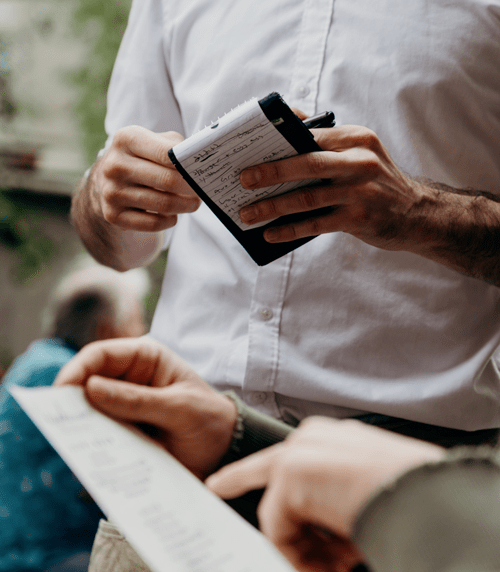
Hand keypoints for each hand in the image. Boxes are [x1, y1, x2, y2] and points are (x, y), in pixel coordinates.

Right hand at [54, 337, 236, 478]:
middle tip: (58, 420)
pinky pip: (99, 435)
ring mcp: (124, 406)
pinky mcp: (123, 431)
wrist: (225, 451)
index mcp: (145, 358)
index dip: (78, 369)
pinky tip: (87, 456)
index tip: (62, 390)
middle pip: (88, 382)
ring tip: (71, 440)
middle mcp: (129, 378)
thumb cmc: (210, 419)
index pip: (101, 354)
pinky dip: (91, 444)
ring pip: (89, 411)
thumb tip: (90, 388)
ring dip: (79, 424)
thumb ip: (139, 400)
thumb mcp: (180, 408)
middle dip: (72, 399)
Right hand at [91, 126, 200, 231]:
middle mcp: (115, 165)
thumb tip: (199, 161)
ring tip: (192, 203)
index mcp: (126, 139)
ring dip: (185, 206)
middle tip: (202, 192)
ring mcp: (111, 191)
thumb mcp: (155, 141)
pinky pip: (153, 223)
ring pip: (163, 205)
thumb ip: (177, 147)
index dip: (189, 165)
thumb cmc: (142, 158)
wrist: (107, 179)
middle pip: (167, 181)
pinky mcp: (112, 214)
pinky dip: (169, 221)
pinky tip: (172, 215)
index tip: (202, 173)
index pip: (167, 153)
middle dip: (191, 189)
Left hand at [207, 417, 443, 571]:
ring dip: (303, 546)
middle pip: (265, 466)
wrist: (426, 493)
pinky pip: (279, 528)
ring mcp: (299, 454)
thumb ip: (334, 499)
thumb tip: (326, 525)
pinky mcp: (290, 474)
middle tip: (216, 486)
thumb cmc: (410, 494)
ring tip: (341, 561)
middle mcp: (313, 439)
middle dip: (237, 478)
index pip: (293, 456)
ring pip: (278, 510)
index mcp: (335, 439)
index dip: (271, 474)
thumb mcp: (368, 492)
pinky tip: (335, 562)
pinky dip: (300, 554)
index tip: (239, 476)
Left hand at [238, 125, 427, 249]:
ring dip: (272, 207)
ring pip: (307, 198)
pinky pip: (316, 224)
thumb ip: (326, 141)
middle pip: (306, 164)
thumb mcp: (360, 152)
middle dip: (270, 172)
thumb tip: (288, 122)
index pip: (310, 135)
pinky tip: (271, 234)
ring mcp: (361, 192)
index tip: (248, 150)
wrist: (417, 213)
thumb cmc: (377, 181)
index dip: (276, 142)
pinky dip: (290, 229)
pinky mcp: (359, 219)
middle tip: (241, 180)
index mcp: (356, 138)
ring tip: (248, 214)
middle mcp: (360, 161)